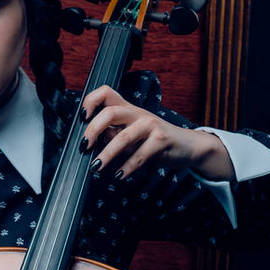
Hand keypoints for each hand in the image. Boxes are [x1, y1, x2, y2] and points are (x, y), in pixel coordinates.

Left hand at [80, 85, 234, 181]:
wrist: (187, 146)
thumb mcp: (132, 135)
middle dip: (93, 130)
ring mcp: (150, 125)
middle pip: (110, 112)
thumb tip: (91, 142)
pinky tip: (119, 176)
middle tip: (84, 147)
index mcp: (128, 109)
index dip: (91, 101)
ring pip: (123, 137)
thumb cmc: (154, 141)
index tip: (81, 117)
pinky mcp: (161, 140)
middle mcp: (137, 113)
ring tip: (96, 167)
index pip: (106, 92)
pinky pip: (140, 155)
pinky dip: (127, 167)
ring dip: (107, 154)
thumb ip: (113, 135)